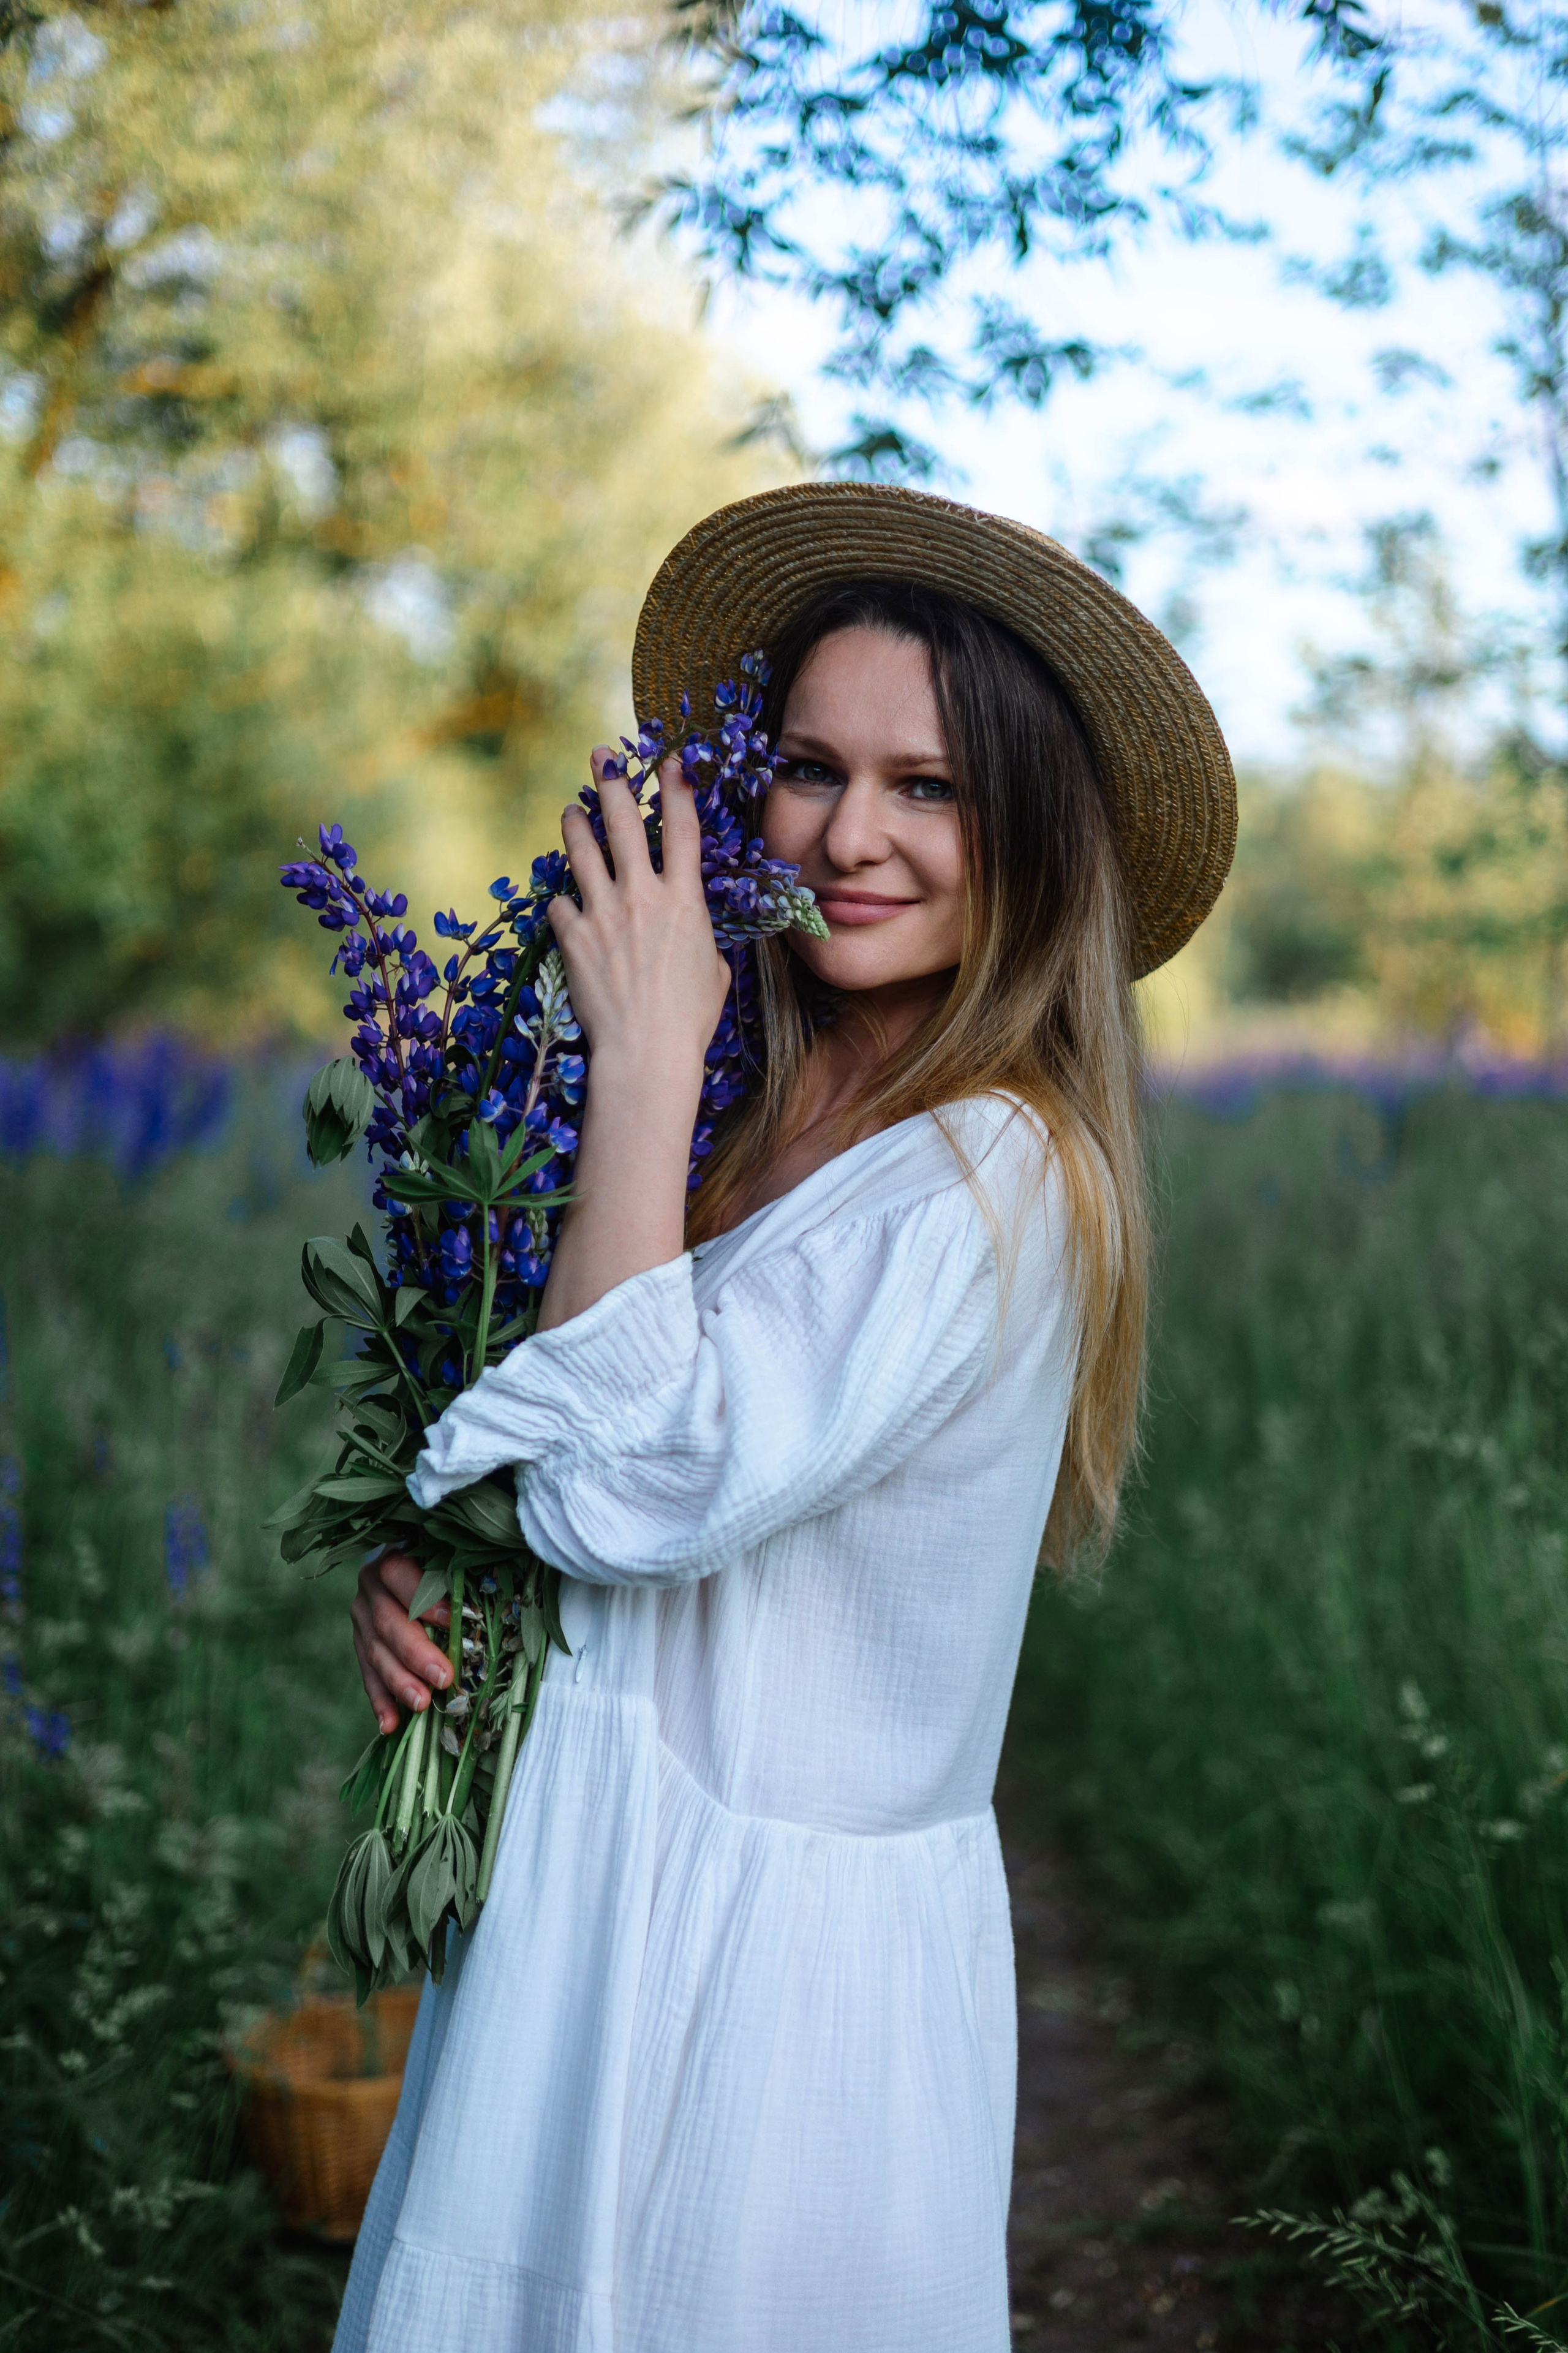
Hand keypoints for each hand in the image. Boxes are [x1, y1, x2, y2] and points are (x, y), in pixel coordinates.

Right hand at [350, 1550, 451, 1734]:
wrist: (401, 1570)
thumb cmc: (439, 1567)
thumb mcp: (447, 1561)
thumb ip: (461, 1575)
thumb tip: (492, 1598)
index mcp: (391, 1561)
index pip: (398, 1574)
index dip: (422, 1598)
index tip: (449, 1620)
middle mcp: (370, 1589)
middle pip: (388, 1622)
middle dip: (415, 1653)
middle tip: (443, 1678)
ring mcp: (361, 1619)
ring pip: (376, 1653)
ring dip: (398, 1682)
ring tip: (421, 1704)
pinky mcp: (360, 1646)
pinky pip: (367, 1676)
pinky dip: (380, 1702)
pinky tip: (390, 1724)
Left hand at [548, 751, 729, 1080]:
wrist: (646, 1050)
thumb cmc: (689, 1019)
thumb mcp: (715, 971)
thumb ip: (700, 938)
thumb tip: (691, 934)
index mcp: (684, 900)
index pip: (682, 829)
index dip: (676, 788)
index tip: (670, 761)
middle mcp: (642, 896)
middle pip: (623, 822)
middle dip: (613, 782)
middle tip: (602, 756)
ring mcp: (603, 912)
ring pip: (581, 851)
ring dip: (574, 824)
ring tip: (570, 810)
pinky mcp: (573, 937)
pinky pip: (560, 906)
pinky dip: (562, 904)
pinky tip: (563, 905)